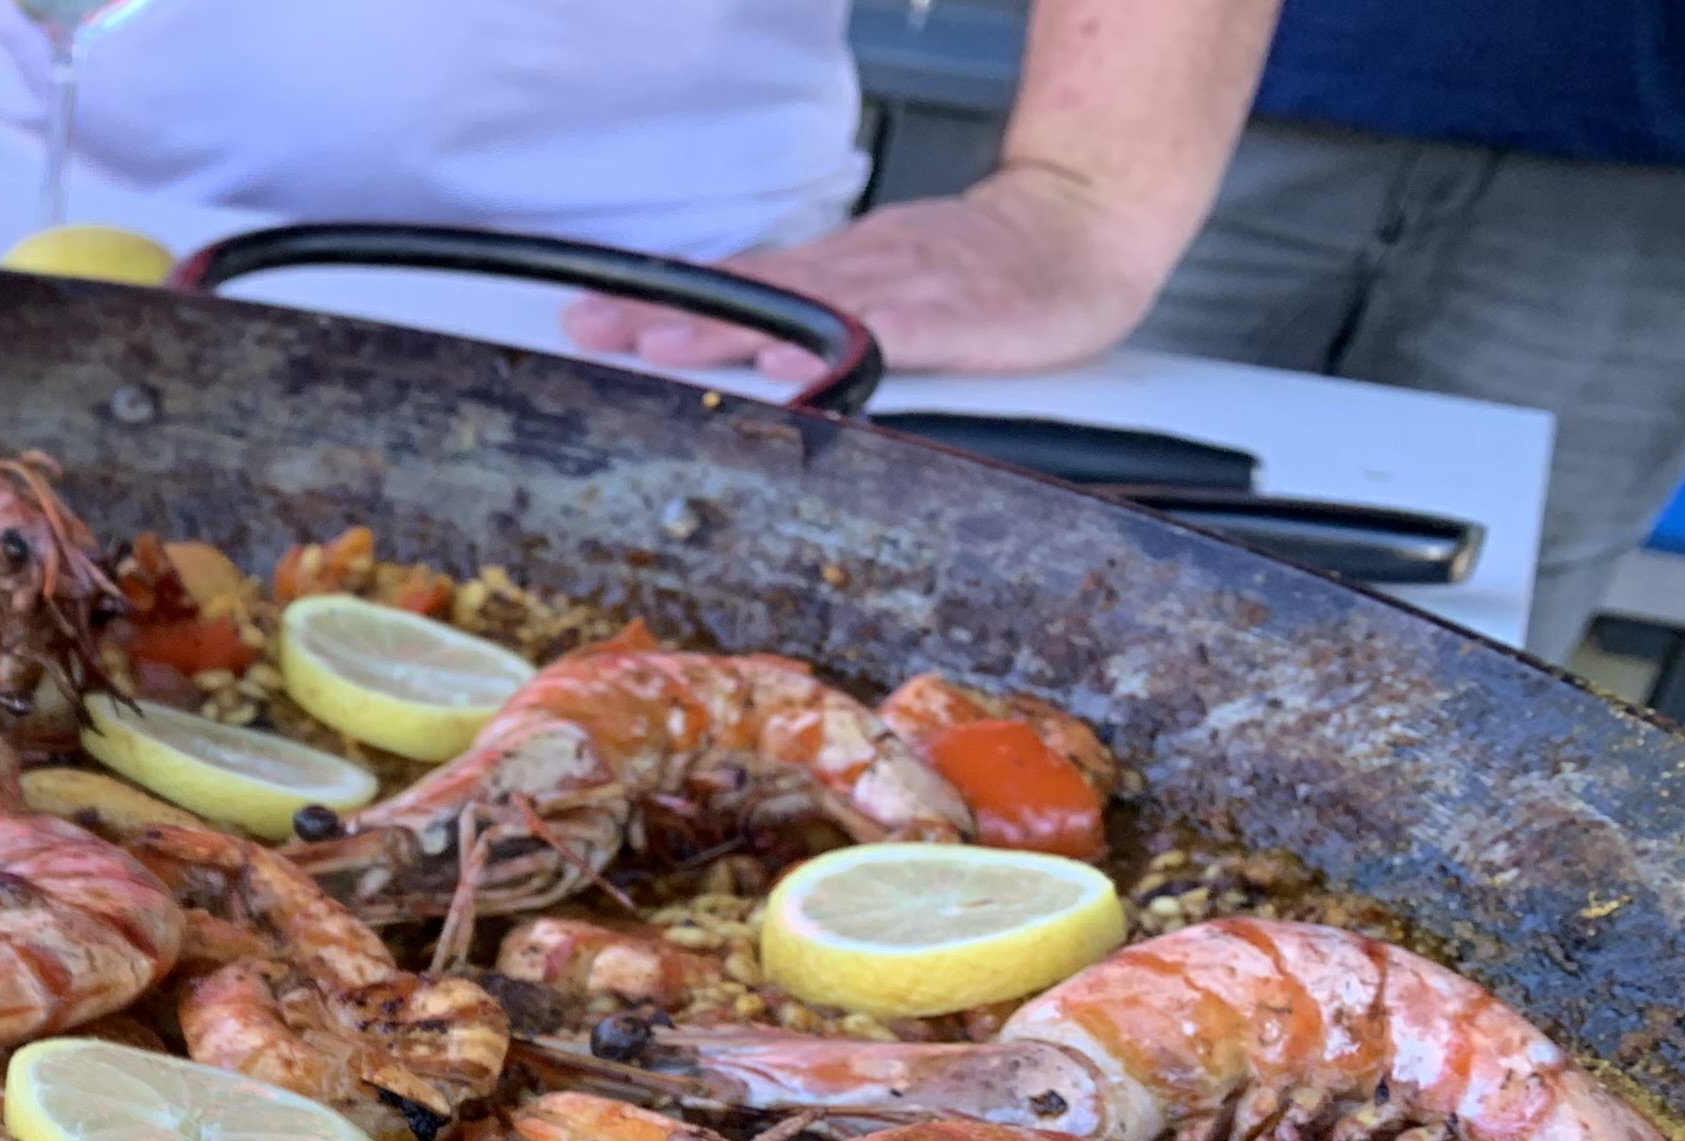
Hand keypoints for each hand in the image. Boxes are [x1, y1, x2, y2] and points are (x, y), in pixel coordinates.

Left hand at [557, 166, 1187, 384]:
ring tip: (657, 345)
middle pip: (748, 292)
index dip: (665, 299)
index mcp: (842, 267)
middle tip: (595, 328)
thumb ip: (822, 319)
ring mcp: (903, 288)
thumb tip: (746, 353)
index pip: (738, 283)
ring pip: (799, 307)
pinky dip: (834, 351)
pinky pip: (885, 334)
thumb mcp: (891, 286)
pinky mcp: (953, 316)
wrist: (1089, 225)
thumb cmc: (991, 269)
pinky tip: (791, 372)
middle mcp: (859, 269)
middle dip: (667, 312)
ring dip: (725, 327)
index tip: (595, 315)